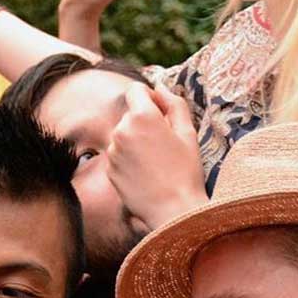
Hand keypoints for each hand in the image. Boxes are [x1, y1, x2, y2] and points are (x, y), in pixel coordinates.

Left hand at [107, 83, 205, 228]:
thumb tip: (160, 87)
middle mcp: (120, 131)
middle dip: (144, 122)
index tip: (162, 114)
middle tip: (164, 145)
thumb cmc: (185, 171)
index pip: (135, 90)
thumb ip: (174, 103)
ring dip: (136, 142)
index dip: (149, 98)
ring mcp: (112, 152)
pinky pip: (118, 156)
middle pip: (129, 115)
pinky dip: (129, 160)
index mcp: (141, 116)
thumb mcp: (188, 132)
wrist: (173, 211)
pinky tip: (146, 175)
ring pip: (123, 136)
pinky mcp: (109, 171)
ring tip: (156, 163)